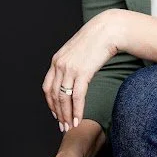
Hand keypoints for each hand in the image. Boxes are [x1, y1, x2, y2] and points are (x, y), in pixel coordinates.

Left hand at [42, 9, 119, 130]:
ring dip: (67, 115)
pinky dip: (77, 111)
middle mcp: (59, 65)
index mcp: (56, 60)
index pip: (48, 87)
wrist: (109, 30)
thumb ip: (72, 64)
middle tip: (62, 127)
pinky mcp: (82, 72)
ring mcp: (70, 68)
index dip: (51, 103)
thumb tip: (74, 77)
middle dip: (58, 114)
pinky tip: (78, 119)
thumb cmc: (97, 40)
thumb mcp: (78, 52)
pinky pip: (77, 97)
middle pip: (55, 96)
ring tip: (70, 126)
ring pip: (64, 99)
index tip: (56, 114)